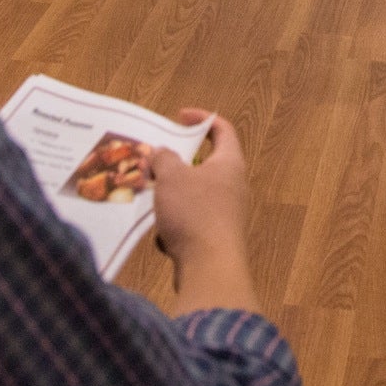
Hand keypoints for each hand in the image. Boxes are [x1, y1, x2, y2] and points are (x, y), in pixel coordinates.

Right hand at [151, 110, 259, 313]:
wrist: (210, 269)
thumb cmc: (194, 213)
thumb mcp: (171, 177)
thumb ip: (164, 159)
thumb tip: (162, 153)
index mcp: (229, 164)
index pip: (222, 129)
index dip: (202, 118)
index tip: (179, 117)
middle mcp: (233, 186)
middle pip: (207, 164)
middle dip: (178, 163)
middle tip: (156, 161)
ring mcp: (227, 214)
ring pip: (195, 196)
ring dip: (173, 196)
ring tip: (152, 197)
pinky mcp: (216, 238)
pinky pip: (192, 222)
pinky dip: (176, 224)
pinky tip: (163, 235)